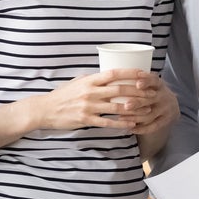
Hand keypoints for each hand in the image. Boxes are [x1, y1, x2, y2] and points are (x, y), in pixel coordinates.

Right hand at [28, 69, 144, 130]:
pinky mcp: (86, 119)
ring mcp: (89, 106)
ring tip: (148, 109)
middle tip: (152, 93)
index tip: (145, 74)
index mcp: (90, 80)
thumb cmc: (63, 94)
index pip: (114, 73)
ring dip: (134, 108)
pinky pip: (108, 122)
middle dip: (138, 91)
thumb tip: (109, 75)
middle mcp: (91, 91)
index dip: (131, 73)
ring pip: (116, 107)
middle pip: (120, 90)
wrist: (46, 109)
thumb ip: (94, 79)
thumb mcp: (78, 81)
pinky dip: (121, 123)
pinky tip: (132, 124)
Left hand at [119, 73, 178, 134]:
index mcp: (158, 84)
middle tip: (126, 105)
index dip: (146, 81)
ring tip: (121, 118)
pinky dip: (141, 129)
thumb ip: (135, 80)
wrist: (171, 105)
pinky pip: (154, 126)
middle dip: (138, 102)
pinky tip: (130, 128)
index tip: (137, 84)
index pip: (154, 80)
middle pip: (151, 99)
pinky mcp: (165, 120)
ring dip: (135, 117)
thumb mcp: (149, 83)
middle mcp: (163, 96)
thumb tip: (109, 75)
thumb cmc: (152, 91)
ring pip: (150, 114)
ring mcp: (165, 109)